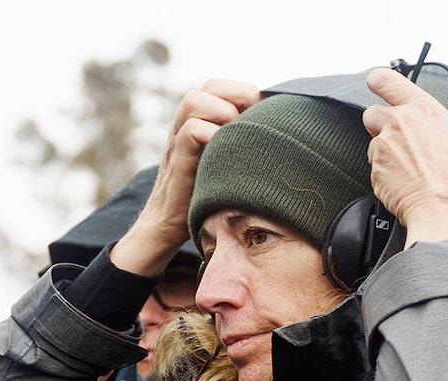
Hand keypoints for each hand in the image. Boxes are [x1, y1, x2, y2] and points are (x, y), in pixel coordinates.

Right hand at [111, 79, 260, 275]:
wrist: (169, 226)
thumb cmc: (205, 195)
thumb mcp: (225, 162)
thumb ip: (239, 142)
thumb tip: (279, 130)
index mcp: (199, 121)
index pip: (220, 86)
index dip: (244, 92)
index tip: (263, 114)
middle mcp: (185, 124)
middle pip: (209, 86)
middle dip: (237, 96)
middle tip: (253, 121)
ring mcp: (178, 140)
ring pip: (194, 100)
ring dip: (221, 112)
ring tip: (235, 136)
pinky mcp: (177, 160)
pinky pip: (191, 131)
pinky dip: (211, 135)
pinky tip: (225, 155)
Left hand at [362, 68, 447, 247]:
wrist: (446, 211)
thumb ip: (430, 126)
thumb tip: (424, 131)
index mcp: (423, 109)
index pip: (387, 80)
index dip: (378, 81)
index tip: (375, 82)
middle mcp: (399, 122)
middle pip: (371, 113)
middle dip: (380, 125)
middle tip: (398, 140)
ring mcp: (383, 146)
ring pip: (374, 144)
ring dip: (384, 153)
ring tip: (408, 169)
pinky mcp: (375, 170)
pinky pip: (375, 168)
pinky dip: (385, 174)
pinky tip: (404, 183)